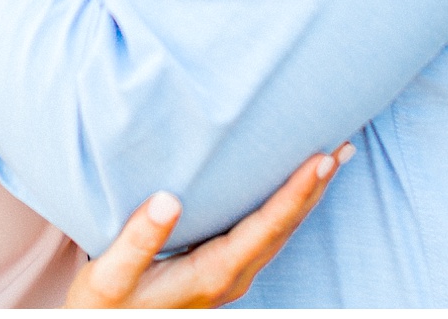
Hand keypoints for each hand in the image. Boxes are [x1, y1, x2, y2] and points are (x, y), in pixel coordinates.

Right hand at [64, 144, 351, 307]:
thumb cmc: (103, 305)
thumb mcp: (110, 276)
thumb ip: (139, 239)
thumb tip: (168, 199)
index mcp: (212, 275)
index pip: (266, 228)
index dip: (295, 193)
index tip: (321, 159)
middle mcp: (231, 278)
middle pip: (285, 228)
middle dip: (315, 187)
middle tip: (344, 145)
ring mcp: (231, 277)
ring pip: (280, 233)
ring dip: (306, 196)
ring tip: (331, 159)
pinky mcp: (223, 272)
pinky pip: (267, 235)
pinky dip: (286, 207)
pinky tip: (290, 189)